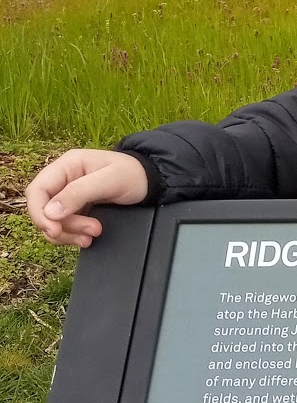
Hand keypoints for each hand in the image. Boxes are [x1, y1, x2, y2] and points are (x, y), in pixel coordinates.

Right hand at [25, 149, 149, 247]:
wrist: (152, 181)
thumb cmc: (134, 174)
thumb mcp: (110, 180)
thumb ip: (79, 193)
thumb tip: (50, 212)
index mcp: (67, 165)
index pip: (37, 190)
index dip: (39, 213)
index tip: (54, 230)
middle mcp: (63, 180)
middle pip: (43, 210)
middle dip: (63, 226)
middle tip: (90, 231)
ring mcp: (68, 195)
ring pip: (53, 222)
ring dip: (69, 233)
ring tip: (94, 234)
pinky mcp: (76, 209)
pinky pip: (64, 227)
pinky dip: (73, 236)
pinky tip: (89, 237)